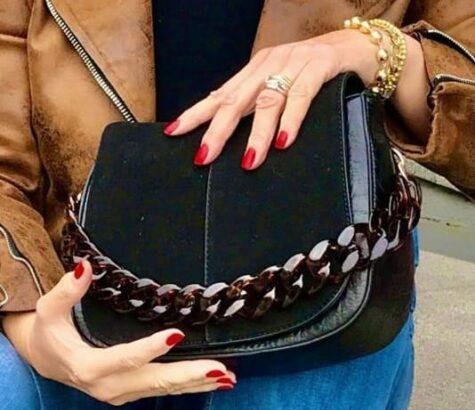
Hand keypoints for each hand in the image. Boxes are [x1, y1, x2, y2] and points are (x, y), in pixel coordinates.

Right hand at [2, 260, 235, 404]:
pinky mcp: (128, 392)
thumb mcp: (50, 310)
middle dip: (188, 375)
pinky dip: (187, 387)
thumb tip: (85, 268)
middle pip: (153, 381)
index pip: (124, 358)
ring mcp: (120, 393)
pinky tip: (210, 382)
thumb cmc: (49, 332)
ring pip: (162, 390)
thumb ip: (67, 291)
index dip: (150, 348)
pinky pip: (161, 391)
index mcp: (89, 366)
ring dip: (195, 384)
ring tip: (226, 377)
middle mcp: (107, 387)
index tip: (177, 334)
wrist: (45, 359)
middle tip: (219, 369)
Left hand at [164, 29, 429, 167]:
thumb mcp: (280, 84)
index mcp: (255, 70)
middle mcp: (268, 64)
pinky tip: (283, 141)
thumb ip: (258, 104)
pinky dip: (291, 119)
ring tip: (249, 161)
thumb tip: (232, 134)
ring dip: (257, 133)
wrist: (356, 45)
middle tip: (204, 157)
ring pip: (268, 100)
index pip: (220, 95)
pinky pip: (302, 95)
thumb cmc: (313, 71)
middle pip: (237, 100)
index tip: (173, 132)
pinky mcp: (319, 66)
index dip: (196, 113)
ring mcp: (293, 63)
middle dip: (218, 130)